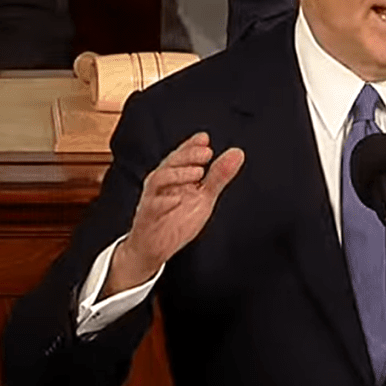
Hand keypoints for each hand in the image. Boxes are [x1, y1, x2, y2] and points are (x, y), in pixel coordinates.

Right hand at [103, 132, 244, 296]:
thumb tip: (237, 153)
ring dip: (179, 174)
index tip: (205, 138)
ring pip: (159, 179)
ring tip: (198, 173)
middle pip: (171, 162)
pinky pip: (152, 206)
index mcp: (175, 176)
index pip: (182, 155)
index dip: (192, 145)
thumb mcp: (204, 196)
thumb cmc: (177, 219)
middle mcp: (162, 183)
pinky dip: (164, 202)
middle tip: (207, 153)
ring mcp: (153, 198)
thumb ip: (219, 176)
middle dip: (188, 155)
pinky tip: (177, 200)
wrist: (154, 246)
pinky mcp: (148, 216)